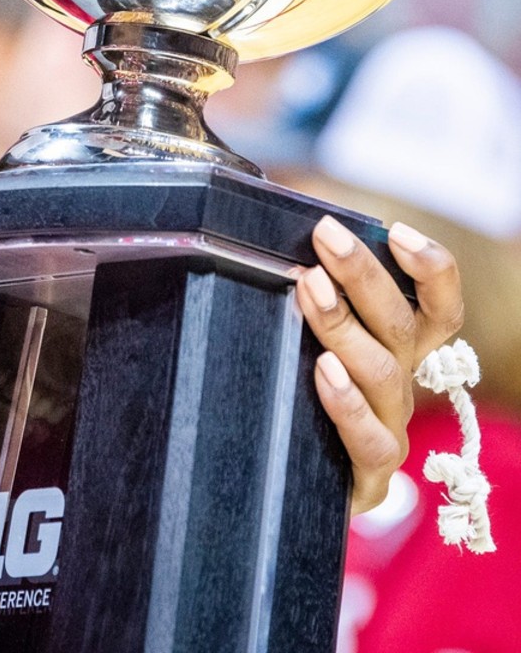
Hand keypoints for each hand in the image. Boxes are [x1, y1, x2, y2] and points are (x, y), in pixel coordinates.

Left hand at [295, 215, 463, 513]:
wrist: (281, 485)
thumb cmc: (291, 392)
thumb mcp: (297, 332)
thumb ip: (298, 282)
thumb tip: (259, 210)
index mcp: (396, 347)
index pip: (438, 306)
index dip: (431, 269)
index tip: (397, 231)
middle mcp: (401, 385)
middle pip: (401, 325)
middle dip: (364, 274)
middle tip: (326, 236)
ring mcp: (389, 430)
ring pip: (382, 373)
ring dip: (344, 326)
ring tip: (309, 289)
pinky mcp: (367, 475)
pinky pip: (367, 438)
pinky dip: (346, 402)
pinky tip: (323, 372)